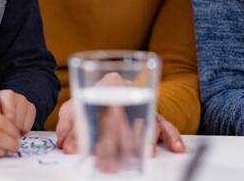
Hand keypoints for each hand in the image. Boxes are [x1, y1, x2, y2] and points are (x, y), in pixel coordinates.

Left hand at [0, 89, 35, 135]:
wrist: (2, 114)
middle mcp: (7, 94)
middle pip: (8, 119)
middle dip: (5, 131)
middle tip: (0, 137)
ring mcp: (20, 99)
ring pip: (18, 123)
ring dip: (13, 131)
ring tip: (7, 131)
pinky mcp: (30, 106)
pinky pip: (27, 125)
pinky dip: (22, 131)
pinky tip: (16, 128)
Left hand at [55, 88, 185, 154]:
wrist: (99, 92)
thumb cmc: (87, 101)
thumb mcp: (71, 110)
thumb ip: (68, 128)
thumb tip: (67, 146)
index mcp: (108, 83)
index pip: (108, 100)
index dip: (105, 121)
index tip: (101, 139)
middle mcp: (129, 93)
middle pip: (129, 117)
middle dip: (122, 142)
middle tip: (117, 160)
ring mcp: (142, 106)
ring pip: (148, 123)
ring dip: (146, 142)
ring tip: (145, 155)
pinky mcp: (152, 117)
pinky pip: (166, 126)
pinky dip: (172, 136)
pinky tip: (176, 147)